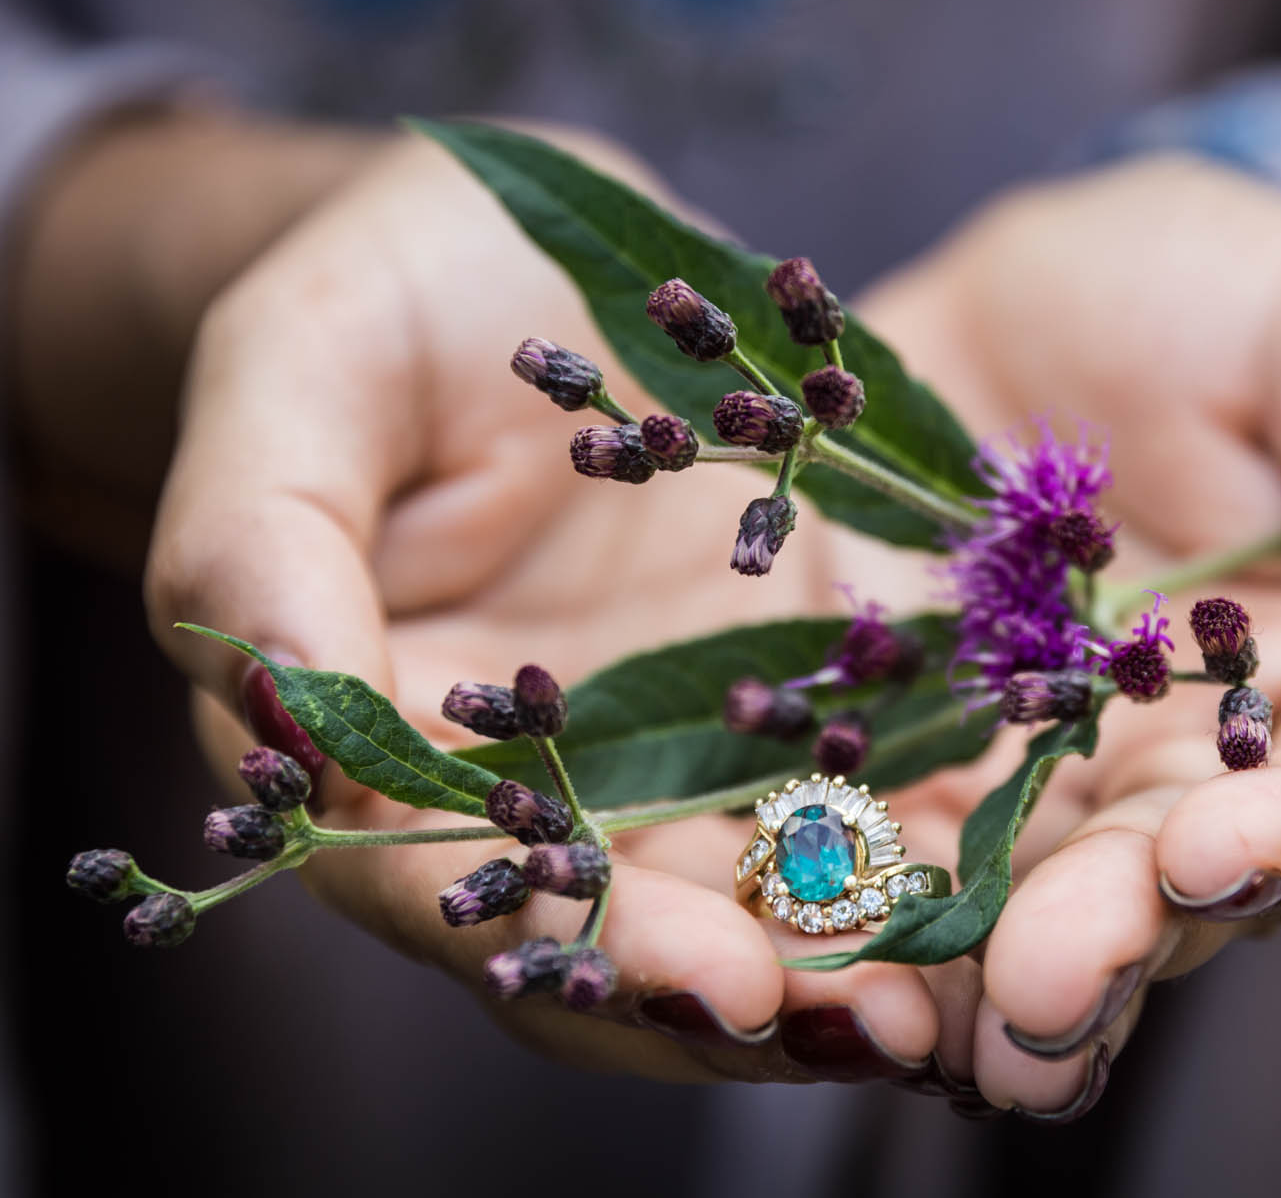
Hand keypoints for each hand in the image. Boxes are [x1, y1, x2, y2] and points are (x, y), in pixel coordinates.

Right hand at [145, 130, 965, 1084]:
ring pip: (751, 895)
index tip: (716, 979)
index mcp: (381, 745)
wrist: (516, 250)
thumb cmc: (379, 301)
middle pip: (625, 940)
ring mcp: (667, 745)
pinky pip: (856, 786)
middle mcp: (534, 783)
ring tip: (974, 997)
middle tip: (885, 1029)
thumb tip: (275, 698)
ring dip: (855, 960)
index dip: (585, 951)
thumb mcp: (297, 372)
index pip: (464, 895)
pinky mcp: (784, 687)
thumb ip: (260, 534)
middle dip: (758, 996)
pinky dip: (925, 841)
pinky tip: (1020, 866)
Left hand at [844, 155, 1280, 1114]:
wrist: (979, 290)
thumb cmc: (1190, 295)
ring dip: (946, 987)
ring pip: (993, 928)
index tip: (1225, 851)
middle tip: (1040, 986)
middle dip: (1101, 947)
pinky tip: (751, 958)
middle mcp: (1162, 783)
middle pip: (1158, 904)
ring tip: (894, 1018)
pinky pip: (834, 874)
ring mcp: (1000, 795)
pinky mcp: (851, 781)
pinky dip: (799, 921)